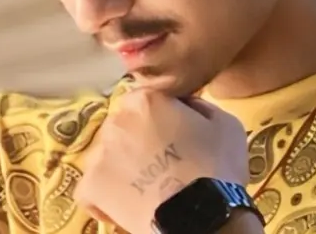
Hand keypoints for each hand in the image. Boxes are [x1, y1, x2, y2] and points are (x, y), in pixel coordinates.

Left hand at [74, 91, 250, 230]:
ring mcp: (98, 155)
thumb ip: (198, 106)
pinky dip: (106, 196)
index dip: (162, 119)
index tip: (175, 137)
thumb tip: (185, 106)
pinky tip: (127, 202)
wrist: (201, 215)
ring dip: (122, 166)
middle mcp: (115, 121)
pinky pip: (93, 188)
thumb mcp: (225, 123)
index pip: (147, 102)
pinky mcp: (89, 187)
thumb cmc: (218, 167)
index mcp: (145, 100)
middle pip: (124, 127)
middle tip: (161, 163)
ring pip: (107, 156)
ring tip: (145, 186)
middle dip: (139, 140)